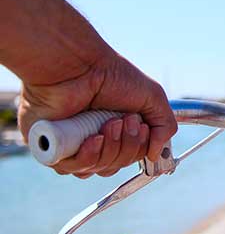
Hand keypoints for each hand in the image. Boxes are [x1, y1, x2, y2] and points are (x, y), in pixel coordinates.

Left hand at [17, 53, 176, 177]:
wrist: (78, 65)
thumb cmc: (111, 75)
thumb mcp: (152, 98)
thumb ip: (165, 126)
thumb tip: (156, 153)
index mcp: (114, 130)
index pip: (129, 158)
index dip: (138, 149)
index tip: (141, 127)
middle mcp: (92, 139)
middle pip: (115, 166)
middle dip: (126, 146)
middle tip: (123, 121)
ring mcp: (71, 143)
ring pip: (95, 169)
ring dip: (109, 150)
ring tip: (109, 123)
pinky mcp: (50, 145)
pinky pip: (71, 168)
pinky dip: (87, 158)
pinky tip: (92, 139)